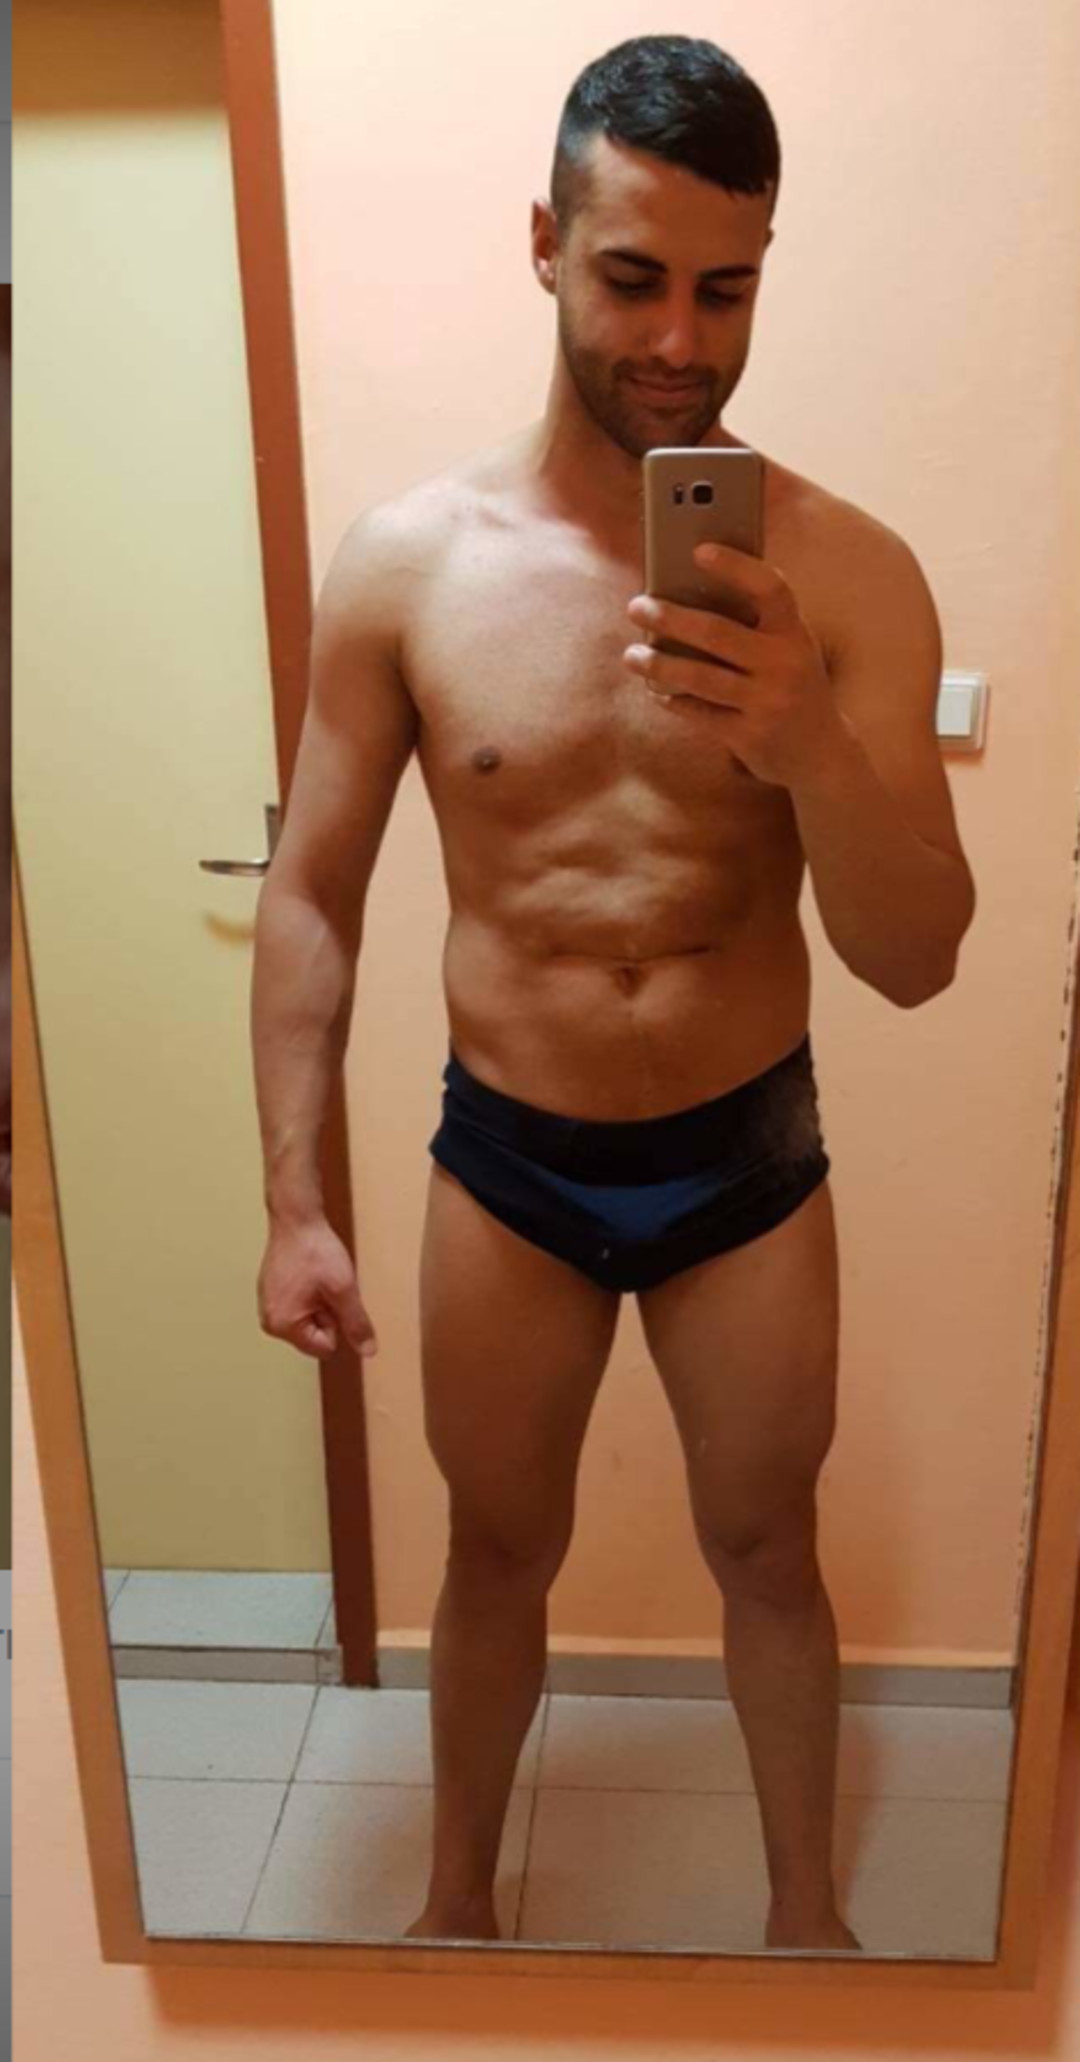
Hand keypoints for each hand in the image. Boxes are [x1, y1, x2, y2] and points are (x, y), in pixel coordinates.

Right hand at [257, 1216, 377, 1361]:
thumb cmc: (315, 1251)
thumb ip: (356, 1323)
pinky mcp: (272, 1295)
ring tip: (317, 1278)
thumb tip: (368, 1351)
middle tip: (325, 1285)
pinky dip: (310, 1293)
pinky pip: (300, 1306)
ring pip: (310, 1319)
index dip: (336, 1322)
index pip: (324, 1347)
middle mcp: (270, 1322)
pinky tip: (309, 1274)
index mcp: (282, 1326)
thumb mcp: (343, 1290)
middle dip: (327, 1313)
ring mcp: (269, 1308)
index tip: (331, 1296)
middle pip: (315, 1335)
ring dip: (320, 1302)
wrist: (297, 1219)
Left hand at [623, 540, 848, 788]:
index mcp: (794, 633)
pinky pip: (700, 713)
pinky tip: (655, 691)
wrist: (822, 753)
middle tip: (636, 607)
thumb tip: (687, 595)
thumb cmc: (794, 687)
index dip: (736, 567)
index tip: (699, 550)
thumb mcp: (789, 651)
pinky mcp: (750, 736)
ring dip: (659, 664)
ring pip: (700, 677)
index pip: (770, 588)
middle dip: (670, 618)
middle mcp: (784, 664)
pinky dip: (673, 700)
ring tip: (631, 656)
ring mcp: (768, 702)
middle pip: (717, 633)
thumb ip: (755, 626)